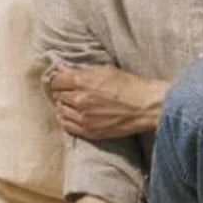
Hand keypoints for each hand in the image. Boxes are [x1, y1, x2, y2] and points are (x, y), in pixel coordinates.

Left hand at [49, 65, 167, 139]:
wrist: (146, 107)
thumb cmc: (131, 86)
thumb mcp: (107, 70)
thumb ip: (83, 72)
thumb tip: (64, 71)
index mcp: (82, 81)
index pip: (56, 81)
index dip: (61, 80)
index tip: (66, 82)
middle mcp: (79, 99)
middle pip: (58, 96)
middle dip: (65, 93)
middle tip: (74, 93)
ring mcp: (83, 117)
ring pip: (61, 111)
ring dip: (66, 107)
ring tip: (77, 105)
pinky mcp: (89, 131)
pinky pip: (67, 126)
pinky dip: (68, 120)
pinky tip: (76, 116)